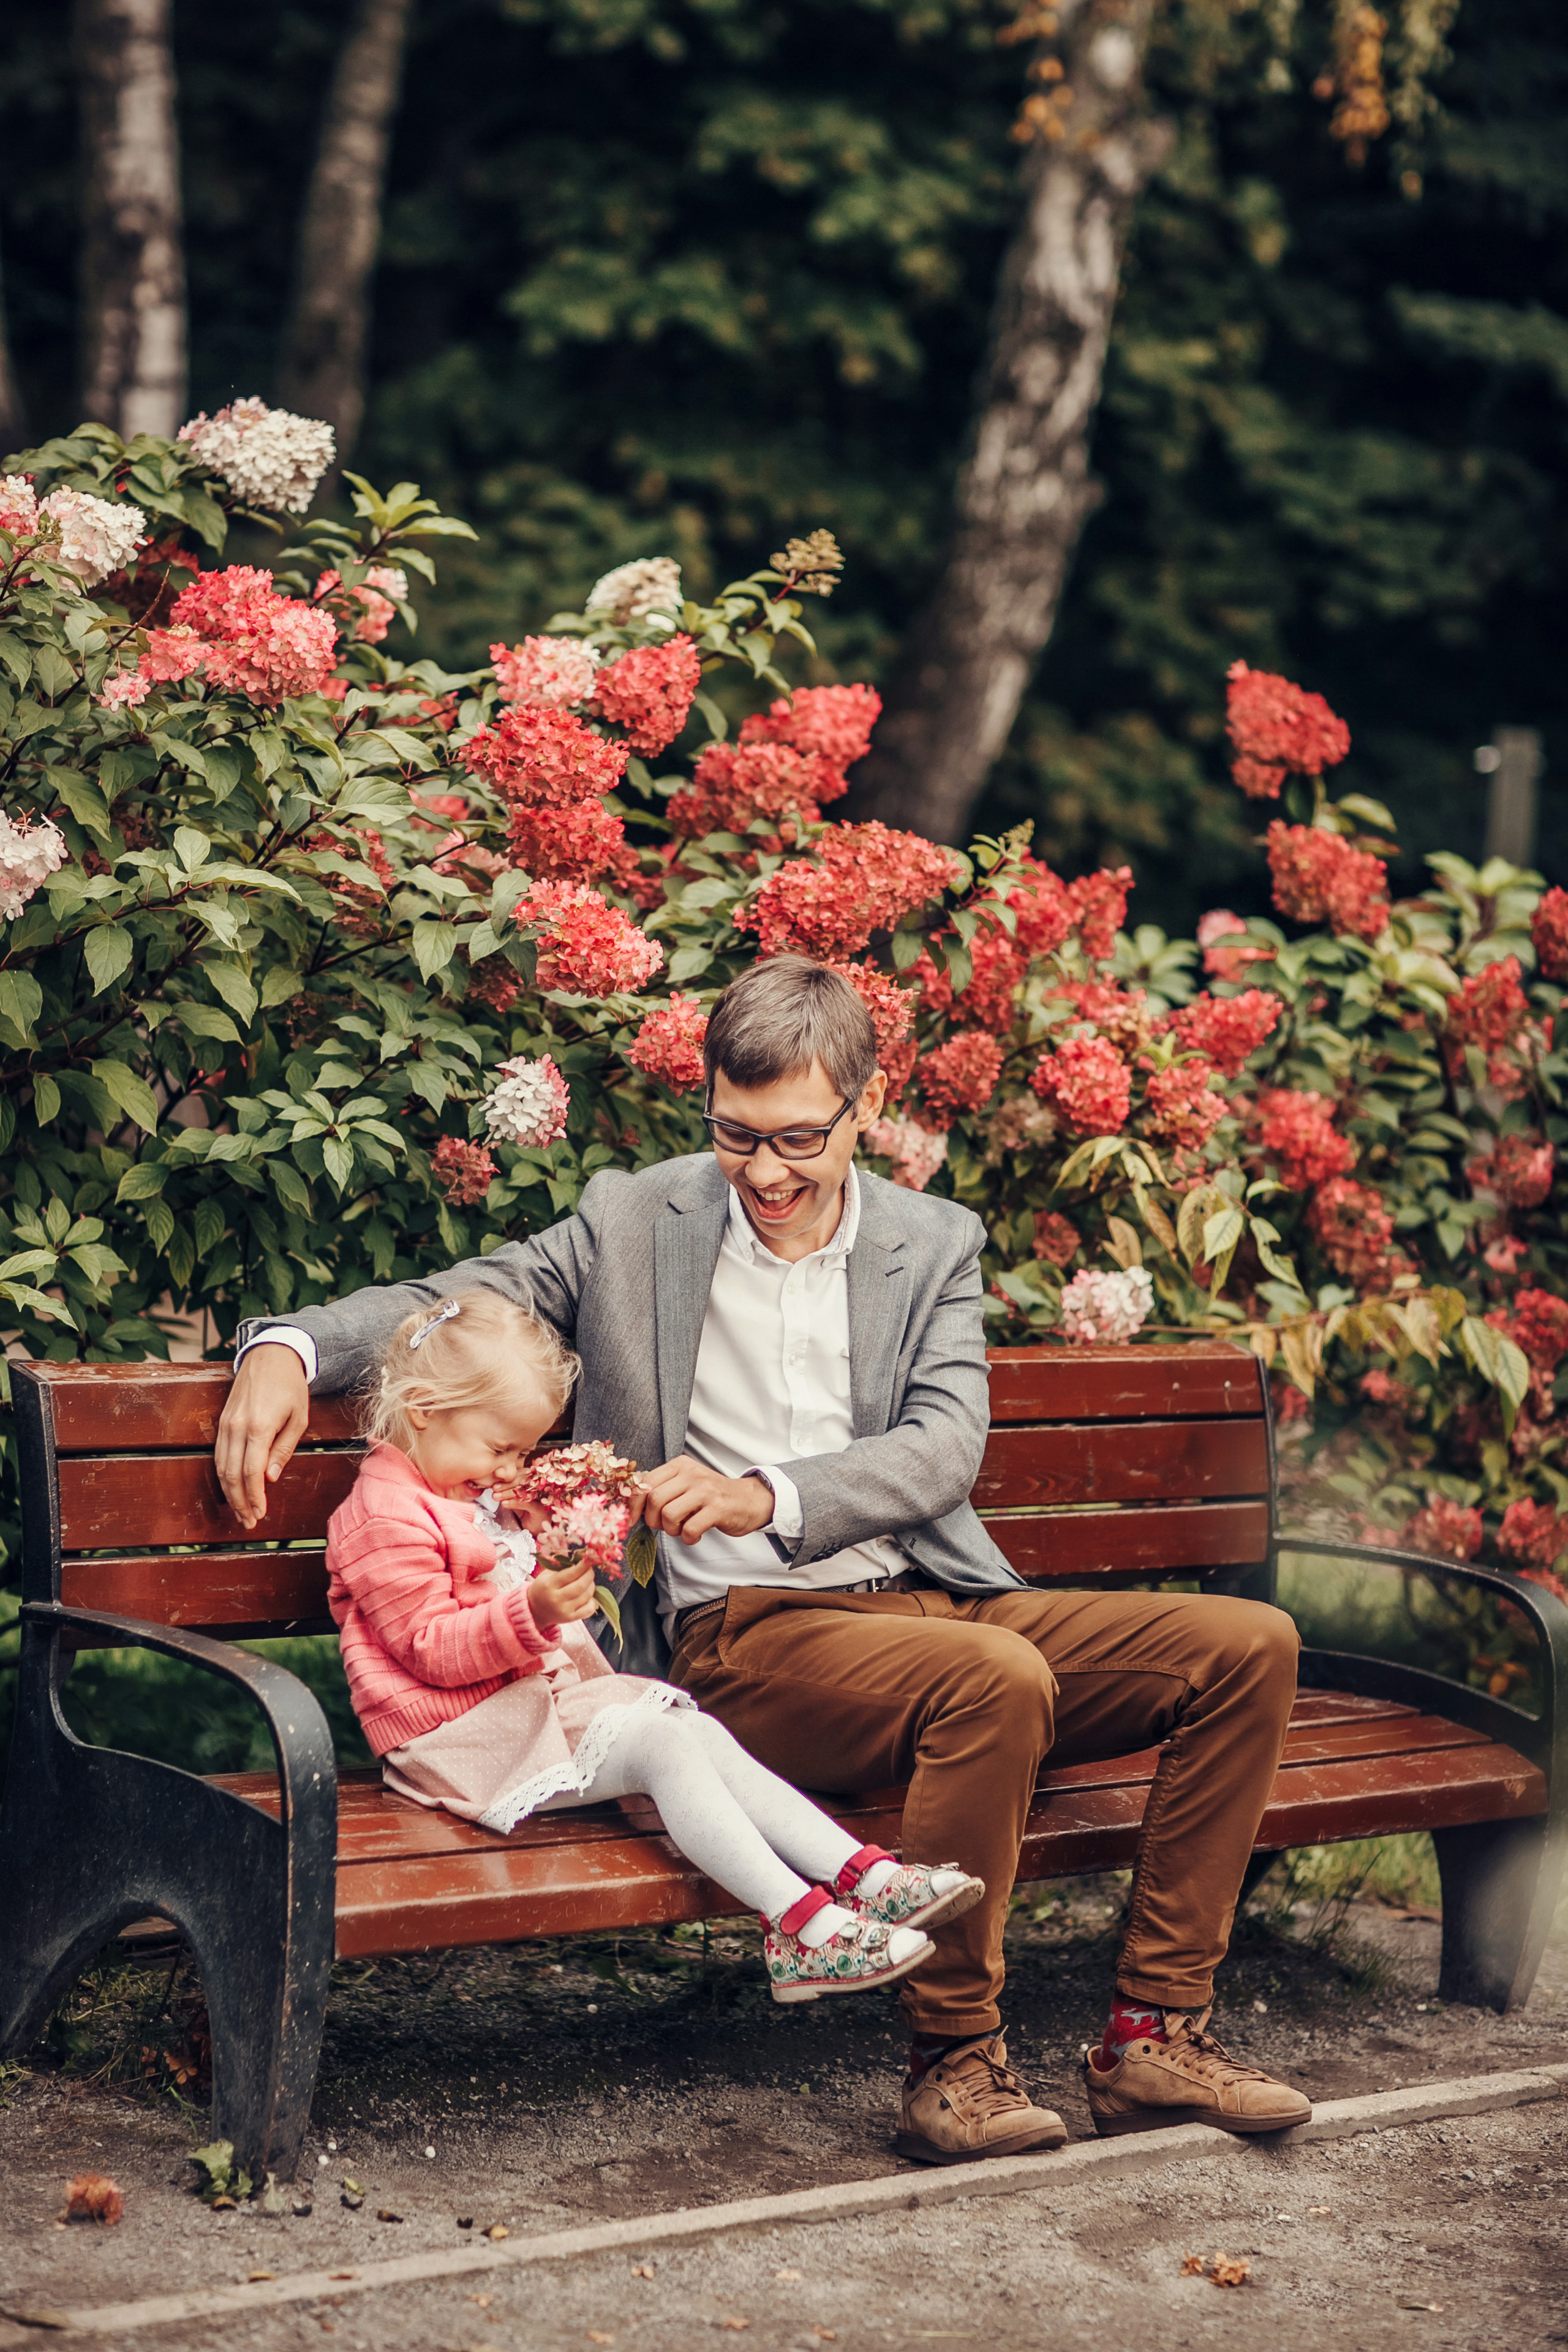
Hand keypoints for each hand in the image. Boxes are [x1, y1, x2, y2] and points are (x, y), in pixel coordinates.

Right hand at [216, 1345, 310, 1527]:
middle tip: (249, 1522)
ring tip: (240, 1512)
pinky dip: (223, 1475)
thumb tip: (270, 1478)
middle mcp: (237, 1427)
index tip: (261, 1513)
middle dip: (240, 1502)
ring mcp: (226, 1424)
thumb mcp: (298, 1417)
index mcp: (259, 1427)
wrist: (270, 1355)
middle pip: (232, 1475)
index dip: (254, 1497)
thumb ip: (284, 1448)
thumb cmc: (290, 1386)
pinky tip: (232, 1488)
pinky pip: (218, 1454)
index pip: (251, 1472)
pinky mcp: (222, 1421)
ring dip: (229, 1492)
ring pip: (221, 1467)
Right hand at [527, 1557, 598, 1629]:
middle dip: (589, 1574)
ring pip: (587, 1596)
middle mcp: (556, 1599)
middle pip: (580, 1585)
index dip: (583, 1566)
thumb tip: (581, 1559)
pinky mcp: (571, 1618)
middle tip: (590, 1569)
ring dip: (591, 1585)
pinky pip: (589, 1609)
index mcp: (549, 1585)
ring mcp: (564, 1610)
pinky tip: (587, 1595)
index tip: (588, 1559)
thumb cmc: (543, 1588)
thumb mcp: (547, 1574)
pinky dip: (592, 1600)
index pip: (570, 1574)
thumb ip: (562, 1566)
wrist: (535, 1610)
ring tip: (588, 1581)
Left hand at [637, 1456, 774, 1546]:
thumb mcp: (686, 1484)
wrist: (749, 1500)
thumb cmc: (710, 1496)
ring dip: (670, 1530)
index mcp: (680, 1466)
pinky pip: (689, 1529)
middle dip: (652, 1520)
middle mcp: (692, 1474)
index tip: (632, 1520)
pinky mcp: (718, 1509)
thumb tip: (631, 1508)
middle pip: (654, 1498)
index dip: (634, 1504)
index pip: (645, 1482)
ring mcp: (706, 1490)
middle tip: (663, 1526)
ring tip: (680, 1530)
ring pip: (669, 1514)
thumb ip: (662, 1489)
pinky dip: (687, 1539)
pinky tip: (694, 1536)